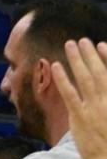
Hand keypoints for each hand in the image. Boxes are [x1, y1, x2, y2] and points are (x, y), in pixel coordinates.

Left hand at [53, 38, 106, 158]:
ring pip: (85, 78)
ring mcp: (95, 108)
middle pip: (99, 71)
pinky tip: (56, 66)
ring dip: (77, 60)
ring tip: (71, 45)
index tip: (102, 45)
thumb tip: (99, 91)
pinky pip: (70, 94)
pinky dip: (63, 79)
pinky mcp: (80, 118)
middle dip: (90, 54)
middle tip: (82, 40)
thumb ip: (105, 104)